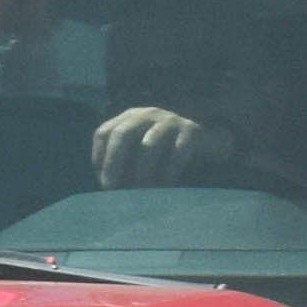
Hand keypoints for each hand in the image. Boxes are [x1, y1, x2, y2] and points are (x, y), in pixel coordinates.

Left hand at [91, 105, 231, 188]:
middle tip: (114, 190)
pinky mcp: (191, 131)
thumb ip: (123, 164)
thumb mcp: (139, 154)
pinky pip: (176, 154)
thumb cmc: (165, 155)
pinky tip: (165, 188)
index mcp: (130, 118)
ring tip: (141, 192)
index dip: (100, 158)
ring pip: (149, 145)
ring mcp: (170, 120)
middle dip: (114, 164)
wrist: (207, 144)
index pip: (104, 133)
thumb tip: (107, 187)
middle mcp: (147, 114)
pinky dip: (168, 174)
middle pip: (122, 134)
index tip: (104, 183)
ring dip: (142, 173)